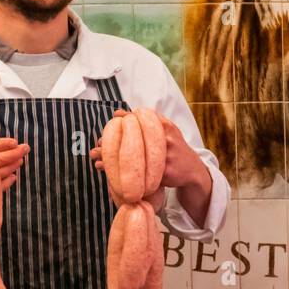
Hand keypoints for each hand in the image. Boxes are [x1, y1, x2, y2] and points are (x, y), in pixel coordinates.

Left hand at [90, 109, 208, 211]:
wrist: (192, 170)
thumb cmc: (173, 148)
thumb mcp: (164, 131)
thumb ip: (144, 122)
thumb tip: (117, 113)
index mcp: (164, 125)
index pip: (139, 118)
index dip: (121, 122)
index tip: (108, 127)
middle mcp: (165, 137)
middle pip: (132, 138)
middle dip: (111, 143)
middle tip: (96, 147)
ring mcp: (166, 154)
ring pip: (133, 157)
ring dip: (112, 159)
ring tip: (97, 160)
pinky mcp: (165, 171)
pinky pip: (140, 172)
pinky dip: (122, 174)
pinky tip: (110, 175)